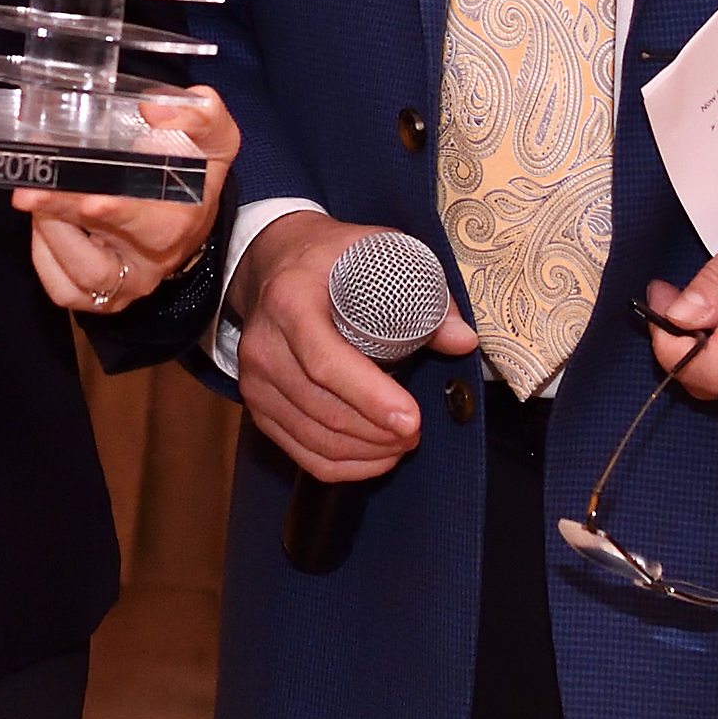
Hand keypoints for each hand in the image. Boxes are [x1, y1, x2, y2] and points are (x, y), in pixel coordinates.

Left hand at [15, 87, 239, 313]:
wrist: (189, 207)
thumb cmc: (193, 167)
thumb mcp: (212, 134)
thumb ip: (198, 114)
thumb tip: (154, 108)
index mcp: (183, 223)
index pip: (153, 227)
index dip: (120, 213)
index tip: (93, 199)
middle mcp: (153, 262)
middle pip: (102, 258)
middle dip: (62, 219)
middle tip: (28, 193)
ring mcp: (127, 285)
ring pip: (79, 277)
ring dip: (49, 235)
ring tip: (33, 195)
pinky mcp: (102, 297)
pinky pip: (63, 289)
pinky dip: (44, 256)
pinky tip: (42, 221)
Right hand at [233, 210, 480, 484]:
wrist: (273, 261)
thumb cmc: (333, 259)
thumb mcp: (379, 253)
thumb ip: (424, 294)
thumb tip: (462, 340)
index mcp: (291, 300)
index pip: (326, 362)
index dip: (370, 398)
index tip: (411, 419)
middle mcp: (265, 344)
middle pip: (322, 408)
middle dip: (377, 432)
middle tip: (417, 433)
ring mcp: (255, 379)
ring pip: (313, 436)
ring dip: (365, 451)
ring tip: (402, 444)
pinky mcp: (257, 405)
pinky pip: (300, 452)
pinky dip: (342, 465)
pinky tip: (375, 458)